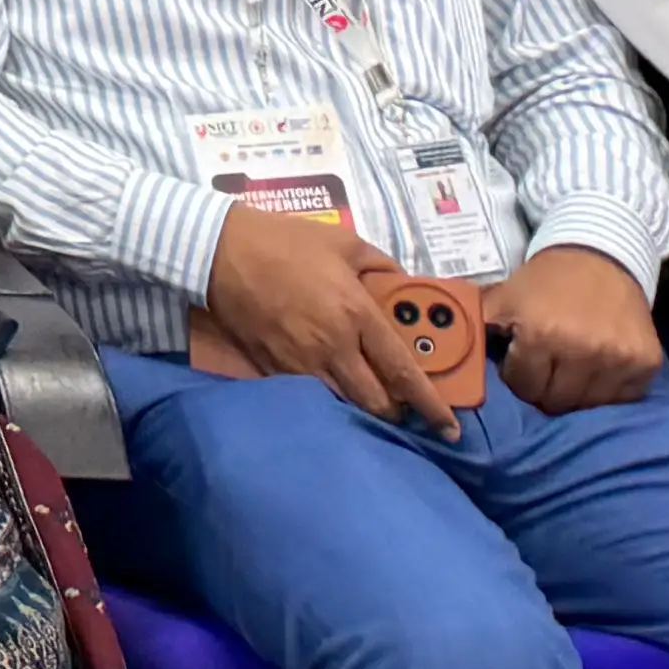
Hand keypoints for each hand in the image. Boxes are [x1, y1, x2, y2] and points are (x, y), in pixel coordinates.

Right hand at [203, 201, 451, 428]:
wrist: (218, 249)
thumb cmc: (283, 241)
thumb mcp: (344, 242)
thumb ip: (380, 266)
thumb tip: (401, 287)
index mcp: (356, 314)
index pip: (403, 372)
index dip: (430, 405)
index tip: (450, 427)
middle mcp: (334, 347)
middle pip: (377, 402)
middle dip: (397, 413)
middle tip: (405, 409)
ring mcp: (300, 362)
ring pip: (344, 406)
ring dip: (363, 410)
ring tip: (370, 403)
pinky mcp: (273, 368)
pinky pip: (310, 396)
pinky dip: (328, 399)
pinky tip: (330, 390)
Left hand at [490, 244, 663, 412]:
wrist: (601, 257)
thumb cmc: (545, 282)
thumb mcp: (503, 297)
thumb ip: (475, 327)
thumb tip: (446, 354)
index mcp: (542, 333)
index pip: (525, 387)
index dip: (519, 377)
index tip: (522, 363)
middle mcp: (584, 349)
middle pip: (557, 401)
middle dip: (545, 389)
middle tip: (547, 370)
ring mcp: (619, 358)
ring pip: (590, 405)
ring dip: (577, 392)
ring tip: (571, 369)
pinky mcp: (647, 362)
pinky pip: (623, 398)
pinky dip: (609, 390)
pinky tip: (598, 368)